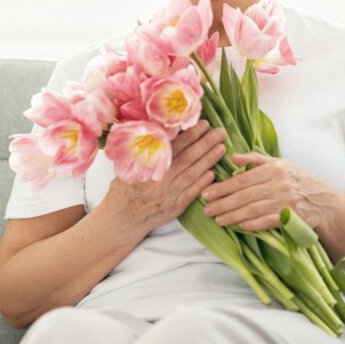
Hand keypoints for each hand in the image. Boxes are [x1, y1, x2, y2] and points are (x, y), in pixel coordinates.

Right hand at [100, 120, 227, 233]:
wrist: (122, 219)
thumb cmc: (124, 190)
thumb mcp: (129, 166)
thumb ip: (145, 151)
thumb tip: (162, 132)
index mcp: (150, 165)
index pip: (175, 146)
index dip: (191, 134)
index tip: (204, 124)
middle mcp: (161, 178)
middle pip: (188, 157)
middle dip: (206, 143)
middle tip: (220, 132)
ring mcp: (170, 193)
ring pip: (193, 173)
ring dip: (209, 160)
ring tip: (222, 148)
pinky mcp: (175, 207)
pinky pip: (192, 193)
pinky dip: (203, 182)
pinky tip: (213, 173)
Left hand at [200, 152, 341, 232]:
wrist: (326, 201)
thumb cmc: (299, 180)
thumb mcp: (281, 163)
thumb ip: (255, 159)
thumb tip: (231, 157)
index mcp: (274, 168)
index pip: (242, 179)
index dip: (222, 187)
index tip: (206, 193)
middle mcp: (279, 183)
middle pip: (244, 195)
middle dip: (222, 203)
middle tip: (206, 209)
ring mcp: (286, 201)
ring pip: (253, 209)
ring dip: (233, 215)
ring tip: (218, 219)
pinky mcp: (292, 217)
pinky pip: (267, 221)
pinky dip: (252, 224)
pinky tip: (239, 226)